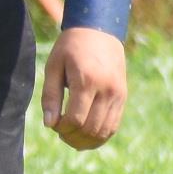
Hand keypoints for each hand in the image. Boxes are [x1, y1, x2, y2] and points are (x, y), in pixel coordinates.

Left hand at [40, 25, 126, 149]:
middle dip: (73, 137)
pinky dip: (100, 136)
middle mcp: (107, 90)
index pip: (76, 119)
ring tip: (71, 138)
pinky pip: (114, 125)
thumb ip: (50, 96)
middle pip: (91, 128)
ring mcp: (118, 95)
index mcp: (87, 81)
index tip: (53, 125)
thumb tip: (50, 124)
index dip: (62, 129)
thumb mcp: (54, 67)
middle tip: (60, 134)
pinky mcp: (123, 97)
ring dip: (87, 141)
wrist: (99, 32)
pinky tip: (86, 137)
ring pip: (105, 131)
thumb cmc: (70, 48)